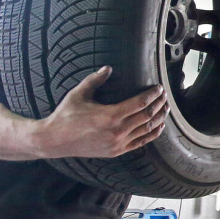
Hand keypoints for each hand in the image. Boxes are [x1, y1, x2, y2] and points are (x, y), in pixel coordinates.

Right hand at [35, 66, 168, 158]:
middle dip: (159, 104)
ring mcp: (117, 144)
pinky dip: (152, 134)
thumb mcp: (78, 94)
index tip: (159, 88)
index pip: (140, 103)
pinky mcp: (116, 151)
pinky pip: (140, 143)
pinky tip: (158, 126)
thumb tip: (108, 67)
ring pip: (147, 130)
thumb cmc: (65, 115)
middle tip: (165, 95)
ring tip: (165, 108)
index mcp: (110, 115)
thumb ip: (95, 79)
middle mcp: (117, 131)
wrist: (54, 141)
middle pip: (147, 115)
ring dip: (159, 118)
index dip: (153, 95)